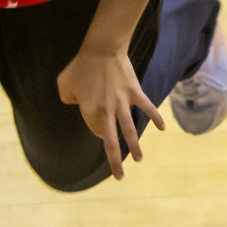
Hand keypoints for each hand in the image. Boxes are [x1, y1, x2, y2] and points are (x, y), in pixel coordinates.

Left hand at [56, 45, 164, 179]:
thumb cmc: (80, 66)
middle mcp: (107, 111)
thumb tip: (78, 104)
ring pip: (130, 130)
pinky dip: (156, 118)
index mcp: (89, 111)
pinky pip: (147, 108)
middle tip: (119, 176)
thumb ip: (68, 99)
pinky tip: (162, 128)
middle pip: (111, 140)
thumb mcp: (64, 84)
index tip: (101, 132)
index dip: (97, 132)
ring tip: (138, 159)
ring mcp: (123, 103)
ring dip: (135, 146)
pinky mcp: (135, 93)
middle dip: (115, 160)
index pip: (94, 129)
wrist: (102, 50)